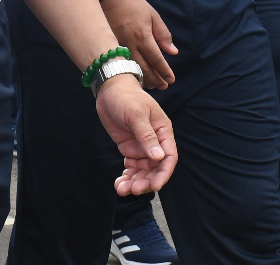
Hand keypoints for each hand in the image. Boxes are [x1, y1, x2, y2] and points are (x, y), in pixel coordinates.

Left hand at [95, 74, 176, 195]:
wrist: (110, 89)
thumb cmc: (126, 97)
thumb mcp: (136, 114)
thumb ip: (146, 136)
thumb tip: (159, 157)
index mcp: (162, 131)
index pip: (169, 157)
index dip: (163, 173)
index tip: (155, 186)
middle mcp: (155, 142)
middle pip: (155, 168)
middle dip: (146, 181)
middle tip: (133, 190)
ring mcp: (142, 147)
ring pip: (143, 171)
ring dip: (135, 182)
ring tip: (122, 189)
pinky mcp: (130, 149)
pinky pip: (131, 167)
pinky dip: (127, 177)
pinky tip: (119, 184)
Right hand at [102, 0, 177, 89]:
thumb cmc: (133, 4)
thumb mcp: (153, 15)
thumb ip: (163, 34)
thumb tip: (173, 52)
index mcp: (143, 36)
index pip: (156, 59)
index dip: (164, 71)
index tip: (171, 79)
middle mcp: (130, 44)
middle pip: (144, 69)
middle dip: (156, 80)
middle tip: (164, 86)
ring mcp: (119, 47)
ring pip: (132, 69)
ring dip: (144, 79)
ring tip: (154, 85)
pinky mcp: (110, 47)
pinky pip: (123, 64)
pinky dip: (131, 73)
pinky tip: (137, 76)